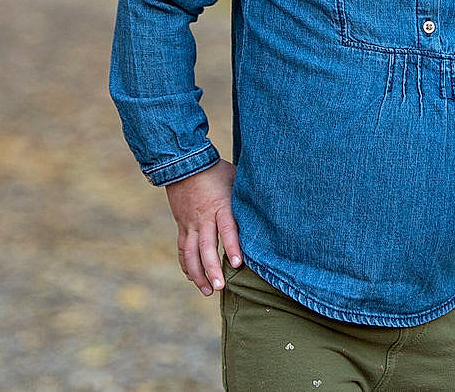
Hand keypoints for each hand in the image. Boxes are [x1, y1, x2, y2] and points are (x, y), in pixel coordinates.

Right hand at [165, 159, 241, 295]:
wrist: (183, 164)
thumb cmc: (216, 172)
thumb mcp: (235, 179)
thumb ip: (247, 197)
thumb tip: (272, 204)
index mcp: (220, 205)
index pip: (227, 229)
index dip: (232, 246)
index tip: (237, 264)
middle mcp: (203, 218)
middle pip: (206, 247)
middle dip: (212, 269)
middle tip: (220, 287)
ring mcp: (190, 223)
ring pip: (191, 252)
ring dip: (198, 273)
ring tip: (208, 290)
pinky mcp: (182, 226)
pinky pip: (182, 248)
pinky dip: (187, 265)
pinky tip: (193, 278)